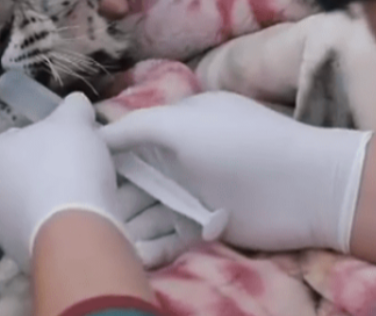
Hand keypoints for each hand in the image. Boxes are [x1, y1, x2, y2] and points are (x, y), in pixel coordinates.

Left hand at [0, 93, 123, 270]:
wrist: (73, 230)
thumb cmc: (64, 164)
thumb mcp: (74, 119)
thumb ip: (72, 106)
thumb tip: (75, 103)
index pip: (17, 137)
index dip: (47, 136)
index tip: (70, 141)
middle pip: (27, 171)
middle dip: (52, 168)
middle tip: (81, 164)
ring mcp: (3, 229)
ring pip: (38, 201)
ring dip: (59, 197)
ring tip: (89, 192)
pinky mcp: (23, 253)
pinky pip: (48, 228)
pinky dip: (64, 222)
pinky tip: (85, 216)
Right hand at [102, 91, 372, 252]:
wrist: (304, 188)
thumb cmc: (240, 145)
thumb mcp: (183, 122)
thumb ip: (137, 126)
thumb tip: (96, 133)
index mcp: (179, 123)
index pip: (130, 137)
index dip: (101, 155)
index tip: (70, 173)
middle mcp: (184, 156)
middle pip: (135, 177)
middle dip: (110, 195)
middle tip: (81, 216)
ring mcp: (197, 191)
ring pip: (150, 209)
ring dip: (128, 224)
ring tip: (103, 240)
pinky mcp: (208, 223)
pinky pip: (171, 234)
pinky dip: (153, 244)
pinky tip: (134, 253)